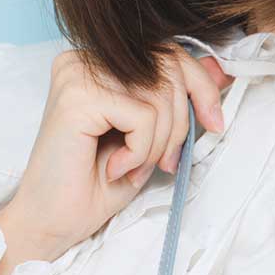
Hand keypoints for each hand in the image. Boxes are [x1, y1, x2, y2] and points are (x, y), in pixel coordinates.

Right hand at [0, 44, 229, 274]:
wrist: (52, 224)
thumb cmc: (93, 186)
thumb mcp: (150, 138)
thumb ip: (178, 100)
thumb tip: (222, 69)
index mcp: (99, 62)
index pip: (166, 51)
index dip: (201, 85)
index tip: (215, 122)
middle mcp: (84, 59)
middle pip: (168, 67)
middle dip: (181, 123)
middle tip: (163, 162)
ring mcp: (78, 73)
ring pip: (159, 94)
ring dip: (158, 143)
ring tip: (132, 168)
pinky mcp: (78, 96)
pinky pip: (143, 116)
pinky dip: (141, 151)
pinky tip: (116, 168)